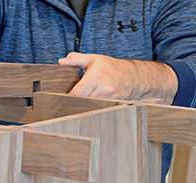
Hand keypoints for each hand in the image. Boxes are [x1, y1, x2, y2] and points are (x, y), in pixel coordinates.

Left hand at [58, 53, 177, 103]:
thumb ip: (76, 59)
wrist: (135, 76)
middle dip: (74, 103)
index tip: (61, 98)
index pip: (76, 93)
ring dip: (82, 106)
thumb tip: (61, 61)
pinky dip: (92, 109)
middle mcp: (104, 88)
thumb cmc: (112, 67)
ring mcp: (110, 98)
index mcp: (96, 76)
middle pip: (82, 102)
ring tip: (77, 105)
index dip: (67, 97)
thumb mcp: (94, 59)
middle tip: (67, 103)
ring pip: (89, 107)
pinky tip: (88, 107)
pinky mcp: (113, 104)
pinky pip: (98, 109)